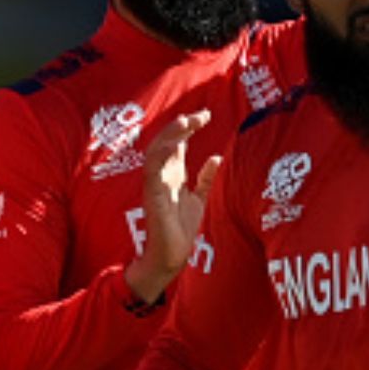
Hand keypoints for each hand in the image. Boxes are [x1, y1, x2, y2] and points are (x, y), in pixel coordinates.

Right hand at [123, 111, 221, 302]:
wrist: (171, 254)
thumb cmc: (180, 229)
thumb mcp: (199, 199)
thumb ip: (205, 179)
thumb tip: (216, 157)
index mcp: (173, 174)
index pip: (178, 143)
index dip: (189, 127)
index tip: (205, 115)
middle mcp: (163, 174)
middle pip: (168, 142)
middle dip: (182, 126)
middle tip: (201, 115)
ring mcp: (155, 182)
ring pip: (157, 150)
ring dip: (170, 134)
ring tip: (186, 121)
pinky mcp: (151, 193)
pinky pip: (152, 169)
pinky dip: (160, 154)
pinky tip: (173, 143)